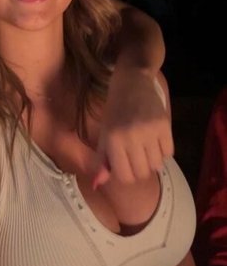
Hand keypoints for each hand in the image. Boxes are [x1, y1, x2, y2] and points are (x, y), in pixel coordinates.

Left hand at [93, 67, 173, 185]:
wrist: (132, 81)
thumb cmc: (115, 110)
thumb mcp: (104, 133)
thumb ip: (102, 160)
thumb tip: (97, 184)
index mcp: (112, 140)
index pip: (125, 177)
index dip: (127, 175)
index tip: (126, 165)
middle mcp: (130, 136)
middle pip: (142, 173)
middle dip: (140, 169)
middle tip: (136, 156)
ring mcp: (149, 130)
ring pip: (157, 165)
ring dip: (152, 160)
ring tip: (146, 146)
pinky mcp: (164, 124)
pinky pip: (169, 153)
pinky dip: (164, 151)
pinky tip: (156, 139)